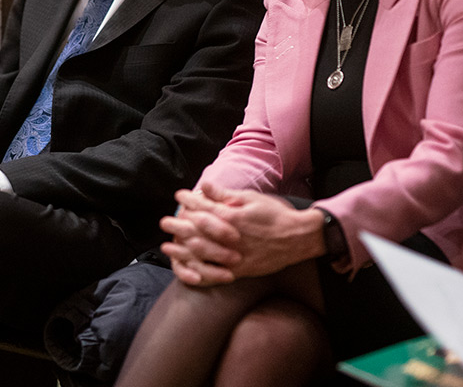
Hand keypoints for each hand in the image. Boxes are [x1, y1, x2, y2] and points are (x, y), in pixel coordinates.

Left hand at [160, 183, 324, 285]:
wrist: (298, 239)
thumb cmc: (275, 215)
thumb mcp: (251, 198)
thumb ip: (225, 194)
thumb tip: (205, 186)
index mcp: (233, 218)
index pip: (203, 208)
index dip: (188, 201)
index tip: (178, 196)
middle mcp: (230, 239)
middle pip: (196, 232)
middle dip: (178, 225)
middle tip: (164, 221)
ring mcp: (234, 257)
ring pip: (201, 255)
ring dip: (181, 249)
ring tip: (168, 245)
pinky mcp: (239, 271)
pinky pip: (214, 275)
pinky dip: (198, 272)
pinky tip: (186, 270)